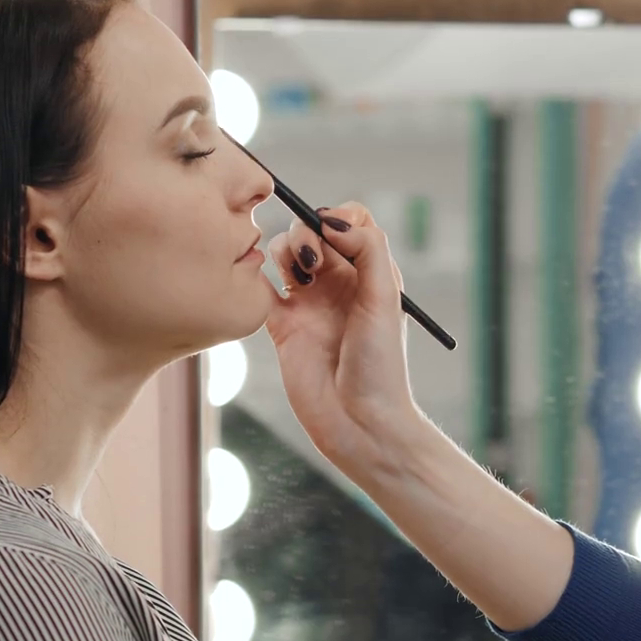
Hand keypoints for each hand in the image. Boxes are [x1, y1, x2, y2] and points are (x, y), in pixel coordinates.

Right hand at [265, 203, 428, 475]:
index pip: (350, 221)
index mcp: (369, 273)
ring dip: (285, 251)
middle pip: (312, 230)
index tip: (330, 232)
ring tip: (298, 278)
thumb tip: (331, 220)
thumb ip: (368, 249)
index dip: (336, 217)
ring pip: (284, 253)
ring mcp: (308, 303)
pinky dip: (256, 278)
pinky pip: (260, 289)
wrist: (359, 423)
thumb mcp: (385, 298)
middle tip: (312, 261)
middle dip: (306, 232)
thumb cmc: (381, 365)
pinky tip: (266, 287)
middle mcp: (338, 283)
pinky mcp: (281, 325)